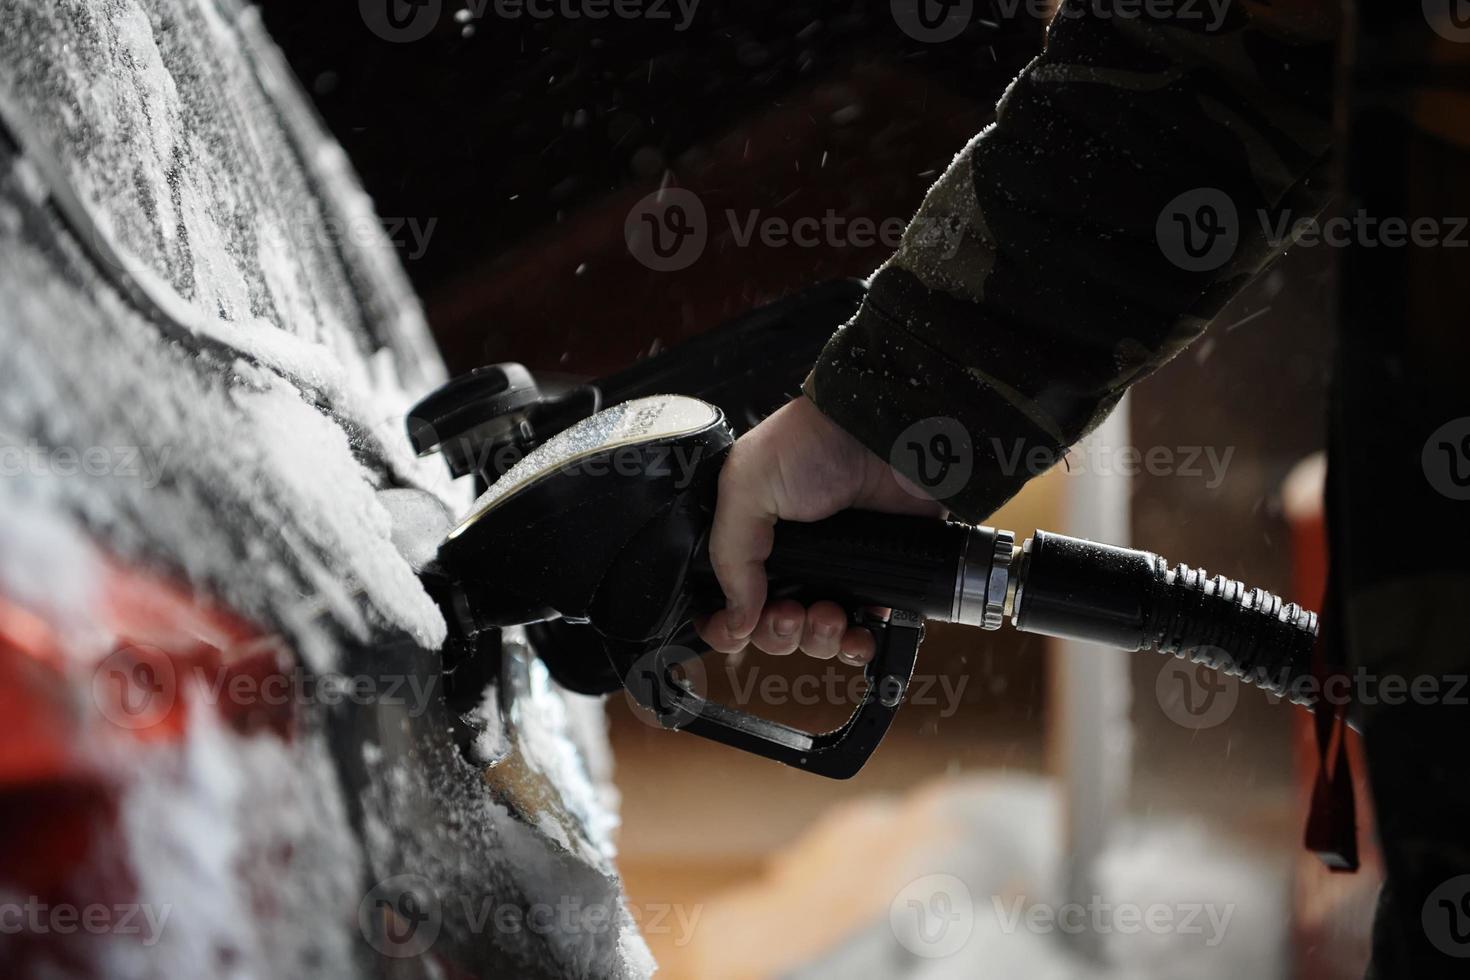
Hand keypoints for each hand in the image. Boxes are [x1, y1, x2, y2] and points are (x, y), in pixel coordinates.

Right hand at [695, 396, 945, 664]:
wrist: (883, 435)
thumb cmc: (813, 443)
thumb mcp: (746, 486)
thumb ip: (730, 555)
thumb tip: (734, 618)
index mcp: (750, 538)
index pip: (725, 600)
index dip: (725, 625)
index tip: (735, 629)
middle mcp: (790, 560)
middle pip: (770, 629)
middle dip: (777, 633)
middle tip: (790, 612)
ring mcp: (834, 572)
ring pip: (815, 638)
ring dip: (817, 640)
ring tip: (829, 613)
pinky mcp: (877, 579)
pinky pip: (863, 633)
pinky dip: (858, 644)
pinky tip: (858, 634)